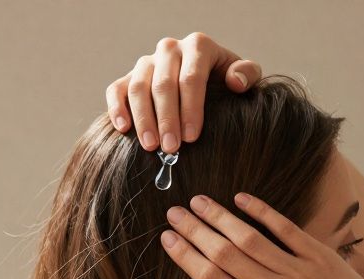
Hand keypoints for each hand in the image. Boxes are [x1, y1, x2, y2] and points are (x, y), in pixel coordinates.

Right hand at [106, 33, 261, 153]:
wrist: (204, 81)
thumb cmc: (224, 84)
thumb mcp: (244, 77)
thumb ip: (247, 75)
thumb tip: (235, 81)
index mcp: (198, 46)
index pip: (191, 77)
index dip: (190, 108)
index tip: (191, 138)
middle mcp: (169, 49)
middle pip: (163, 84)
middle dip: (167, 119)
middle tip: (171, 148)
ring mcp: (146, 62)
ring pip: (138, 88)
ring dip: (143, 119)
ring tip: (150, 146)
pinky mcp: (128, 77)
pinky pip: (116, 89)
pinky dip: (117, 108)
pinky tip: (123, 129)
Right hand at [159, 193, 363, 278]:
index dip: (185, 256)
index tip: (167, 240)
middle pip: (223, 253)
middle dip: (194, 230)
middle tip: (173, 213)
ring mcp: (298, 271)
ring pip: (249, 238)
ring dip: (219, 217)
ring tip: (198, 201)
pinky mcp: (321, 257)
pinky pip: (285, 229)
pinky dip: (262, 212)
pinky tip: (241, 199)